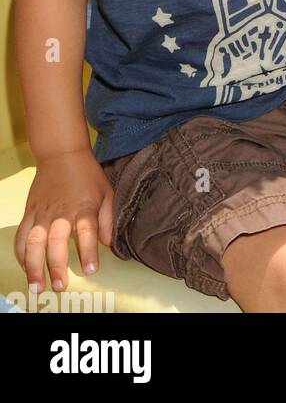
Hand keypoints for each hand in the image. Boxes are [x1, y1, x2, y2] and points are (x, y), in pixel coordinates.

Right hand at [15, 150, 113, 290]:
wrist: (62, 155)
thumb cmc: (88, 176)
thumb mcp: (106, 193)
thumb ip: (108, 219)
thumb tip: (109, 245)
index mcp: (84, 207)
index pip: (87, 231)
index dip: (88, 251)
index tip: (90, 270)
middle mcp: (62, 212)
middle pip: (56, 241)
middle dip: (57, 265)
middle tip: (60, 286)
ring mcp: (42, 213)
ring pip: (34, 242)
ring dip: (34, 266)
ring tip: (37, 286)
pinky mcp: (29, 213)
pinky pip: (21, 236)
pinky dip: (21, 254)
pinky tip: (25, 268)